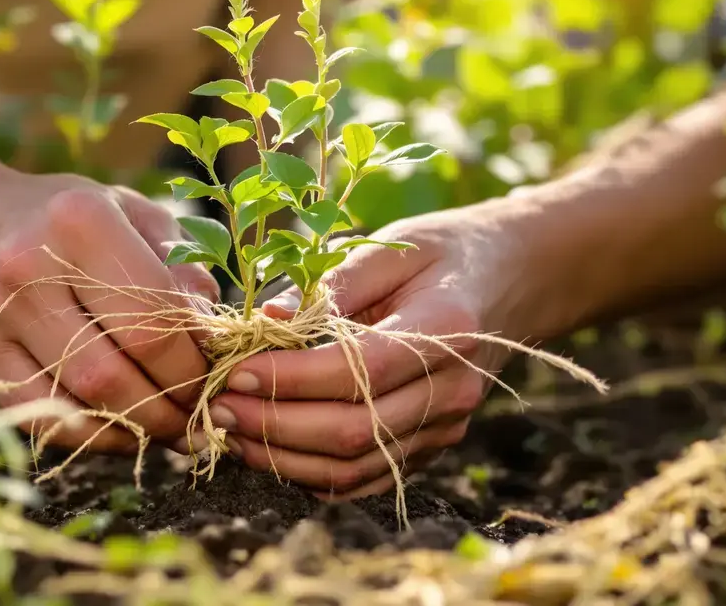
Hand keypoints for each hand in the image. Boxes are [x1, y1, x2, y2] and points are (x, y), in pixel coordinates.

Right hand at [0, 169, 220, 452]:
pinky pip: (42, 419)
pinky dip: (93, 437)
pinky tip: (123, 431)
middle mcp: (27, 268)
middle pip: (118, 370)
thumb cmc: (59, 217)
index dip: (196, 361)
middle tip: (202, 414)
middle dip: (173, 405)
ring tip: (173, 429)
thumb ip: (179, 264)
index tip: (218, 374)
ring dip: (140, 429)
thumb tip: (216, 332)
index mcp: (79, 222)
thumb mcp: (126, 213)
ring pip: (82, 404)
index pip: (155, 318)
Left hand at [207, 207, 527, 497]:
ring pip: (353, 467)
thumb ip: (327, 285)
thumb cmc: (440, 252)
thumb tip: (262, 322)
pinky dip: (309, 472)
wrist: (510, 279)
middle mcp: (452, 390)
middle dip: (272, 424)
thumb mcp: (386, 247)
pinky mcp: (431, 447)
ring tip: (229, 429)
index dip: (287, 379)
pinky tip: (266, 446)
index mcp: (447, 328)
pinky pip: (363, 478)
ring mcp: (445, 427)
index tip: (232, 369)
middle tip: (215, 406)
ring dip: (281, 456)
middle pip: (352, 431)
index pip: (356, 371)